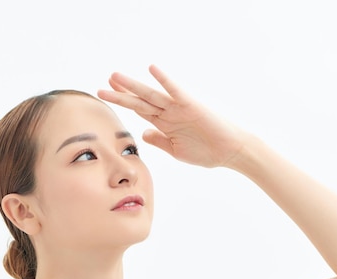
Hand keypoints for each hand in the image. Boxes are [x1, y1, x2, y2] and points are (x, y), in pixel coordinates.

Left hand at [97, 65, 254, 168]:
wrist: (232, 151)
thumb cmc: (207, 152)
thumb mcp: (176, 150)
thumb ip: (159, 141)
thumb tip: (143, 133)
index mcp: (165, 124)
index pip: (139, 110)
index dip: (123, 101)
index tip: (106, 92)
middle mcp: (169, 113)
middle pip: (140, 101)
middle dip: (121, 92)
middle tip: (105, 82)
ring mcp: (178, 108)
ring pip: (150, 95)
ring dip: (132, 86)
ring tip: (114, 77)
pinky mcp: (191, 105)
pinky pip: (175, 90)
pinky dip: (164, 80)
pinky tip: (152, 68)